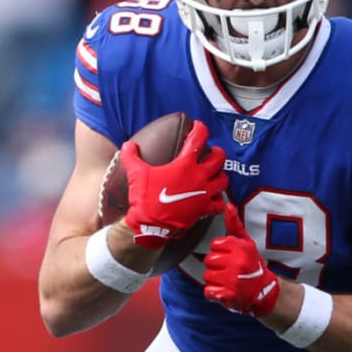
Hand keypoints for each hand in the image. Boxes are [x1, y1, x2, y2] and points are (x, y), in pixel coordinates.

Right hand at [122, 121, 227, 248]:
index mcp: (184, 165)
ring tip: (215, 174)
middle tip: (213, 152)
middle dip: (217, 153)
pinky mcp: (205, 209)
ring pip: (223, 180)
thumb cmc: (145, 198)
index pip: (198, 139)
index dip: (201, 129)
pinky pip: (220, 203)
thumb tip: (128, 144)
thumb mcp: (136, 173)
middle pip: (219, 159)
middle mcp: (199, 177)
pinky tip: (214, 198)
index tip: (200, 126)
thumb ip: (131, 156)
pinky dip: (219, 200)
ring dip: (221, 175)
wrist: (151, 224)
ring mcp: (204, 193)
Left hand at [203, 201, 279, 316]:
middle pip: (209, 260)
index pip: (215, 244)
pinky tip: (225, 291)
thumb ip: (235, 225)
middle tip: (229, 270)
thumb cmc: (253, 265)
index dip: (221, 251)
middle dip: (216, 266)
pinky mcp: (228, 294)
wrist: (264, 292)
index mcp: (241, 248)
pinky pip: (209, 291)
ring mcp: (232, 279)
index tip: (231, 257)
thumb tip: (228, 206)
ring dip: (215, 280)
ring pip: (207, 275)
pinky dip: (214, 293)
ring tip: (228, 281)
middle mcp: (237, 263)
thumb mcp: (247, 243)